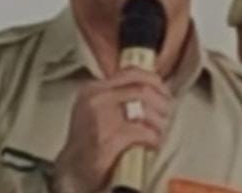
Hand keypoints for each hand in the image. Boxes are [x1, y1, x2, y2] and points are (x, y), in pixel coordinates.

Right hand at [50, 68, 172, 192]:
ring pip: (145, 109)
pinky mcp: (108, 139)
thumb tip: (150, 88)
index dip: (154, 81)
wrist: (74, 169)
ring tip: (160, 131)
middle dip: (162, 103)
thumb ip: (118, 96)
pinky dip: (153, 139)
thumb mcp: (97, 109)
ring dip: (160, 122)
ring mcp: (101, 118)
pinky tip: (152, 144)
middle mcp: (95, 99)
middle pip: (142, 89)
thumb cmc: (88, 142)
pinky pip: (143, 133)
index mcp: (93, 89)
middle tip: (166, 114)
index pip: (130, 72)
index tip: (164, 90)